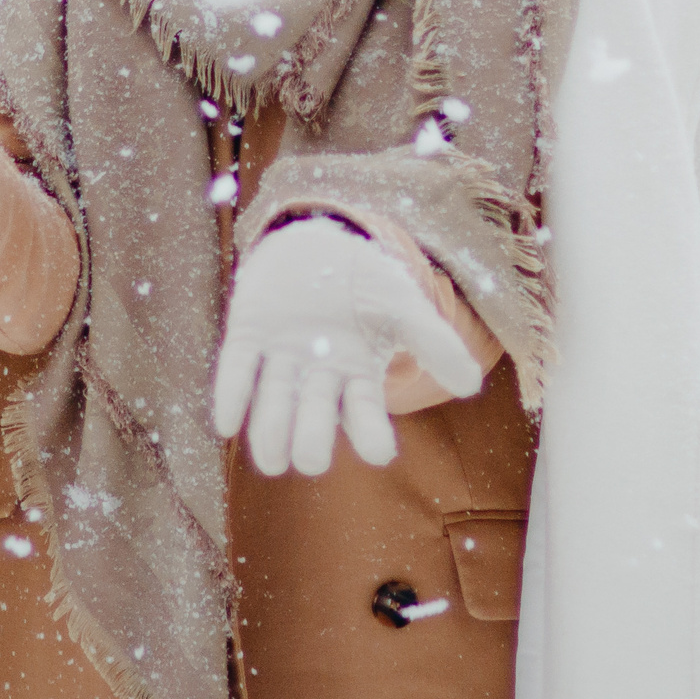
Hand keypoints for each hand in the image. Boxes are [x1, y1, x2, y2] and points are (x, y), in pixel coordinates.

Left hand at [211, 217, 483, 475]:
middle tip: (309, 454)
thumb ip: (434, 341)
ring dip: (269, 434)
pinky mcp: (247, 339)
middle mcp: (316, 381)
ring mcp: (280, 362)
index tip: (381, 451)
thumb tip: (472, 384)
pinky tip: (227, 421)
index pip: (364, 420)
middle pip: (311, 428)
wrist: (316, 241)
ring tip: (271, 457)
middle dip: (310, 445)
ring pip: (270, 411)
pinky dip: (230, 397)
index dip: (370, 439)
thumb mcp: (401, 304)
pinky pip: (235, 373)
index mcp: (355, 378)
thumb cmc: (363, 281)